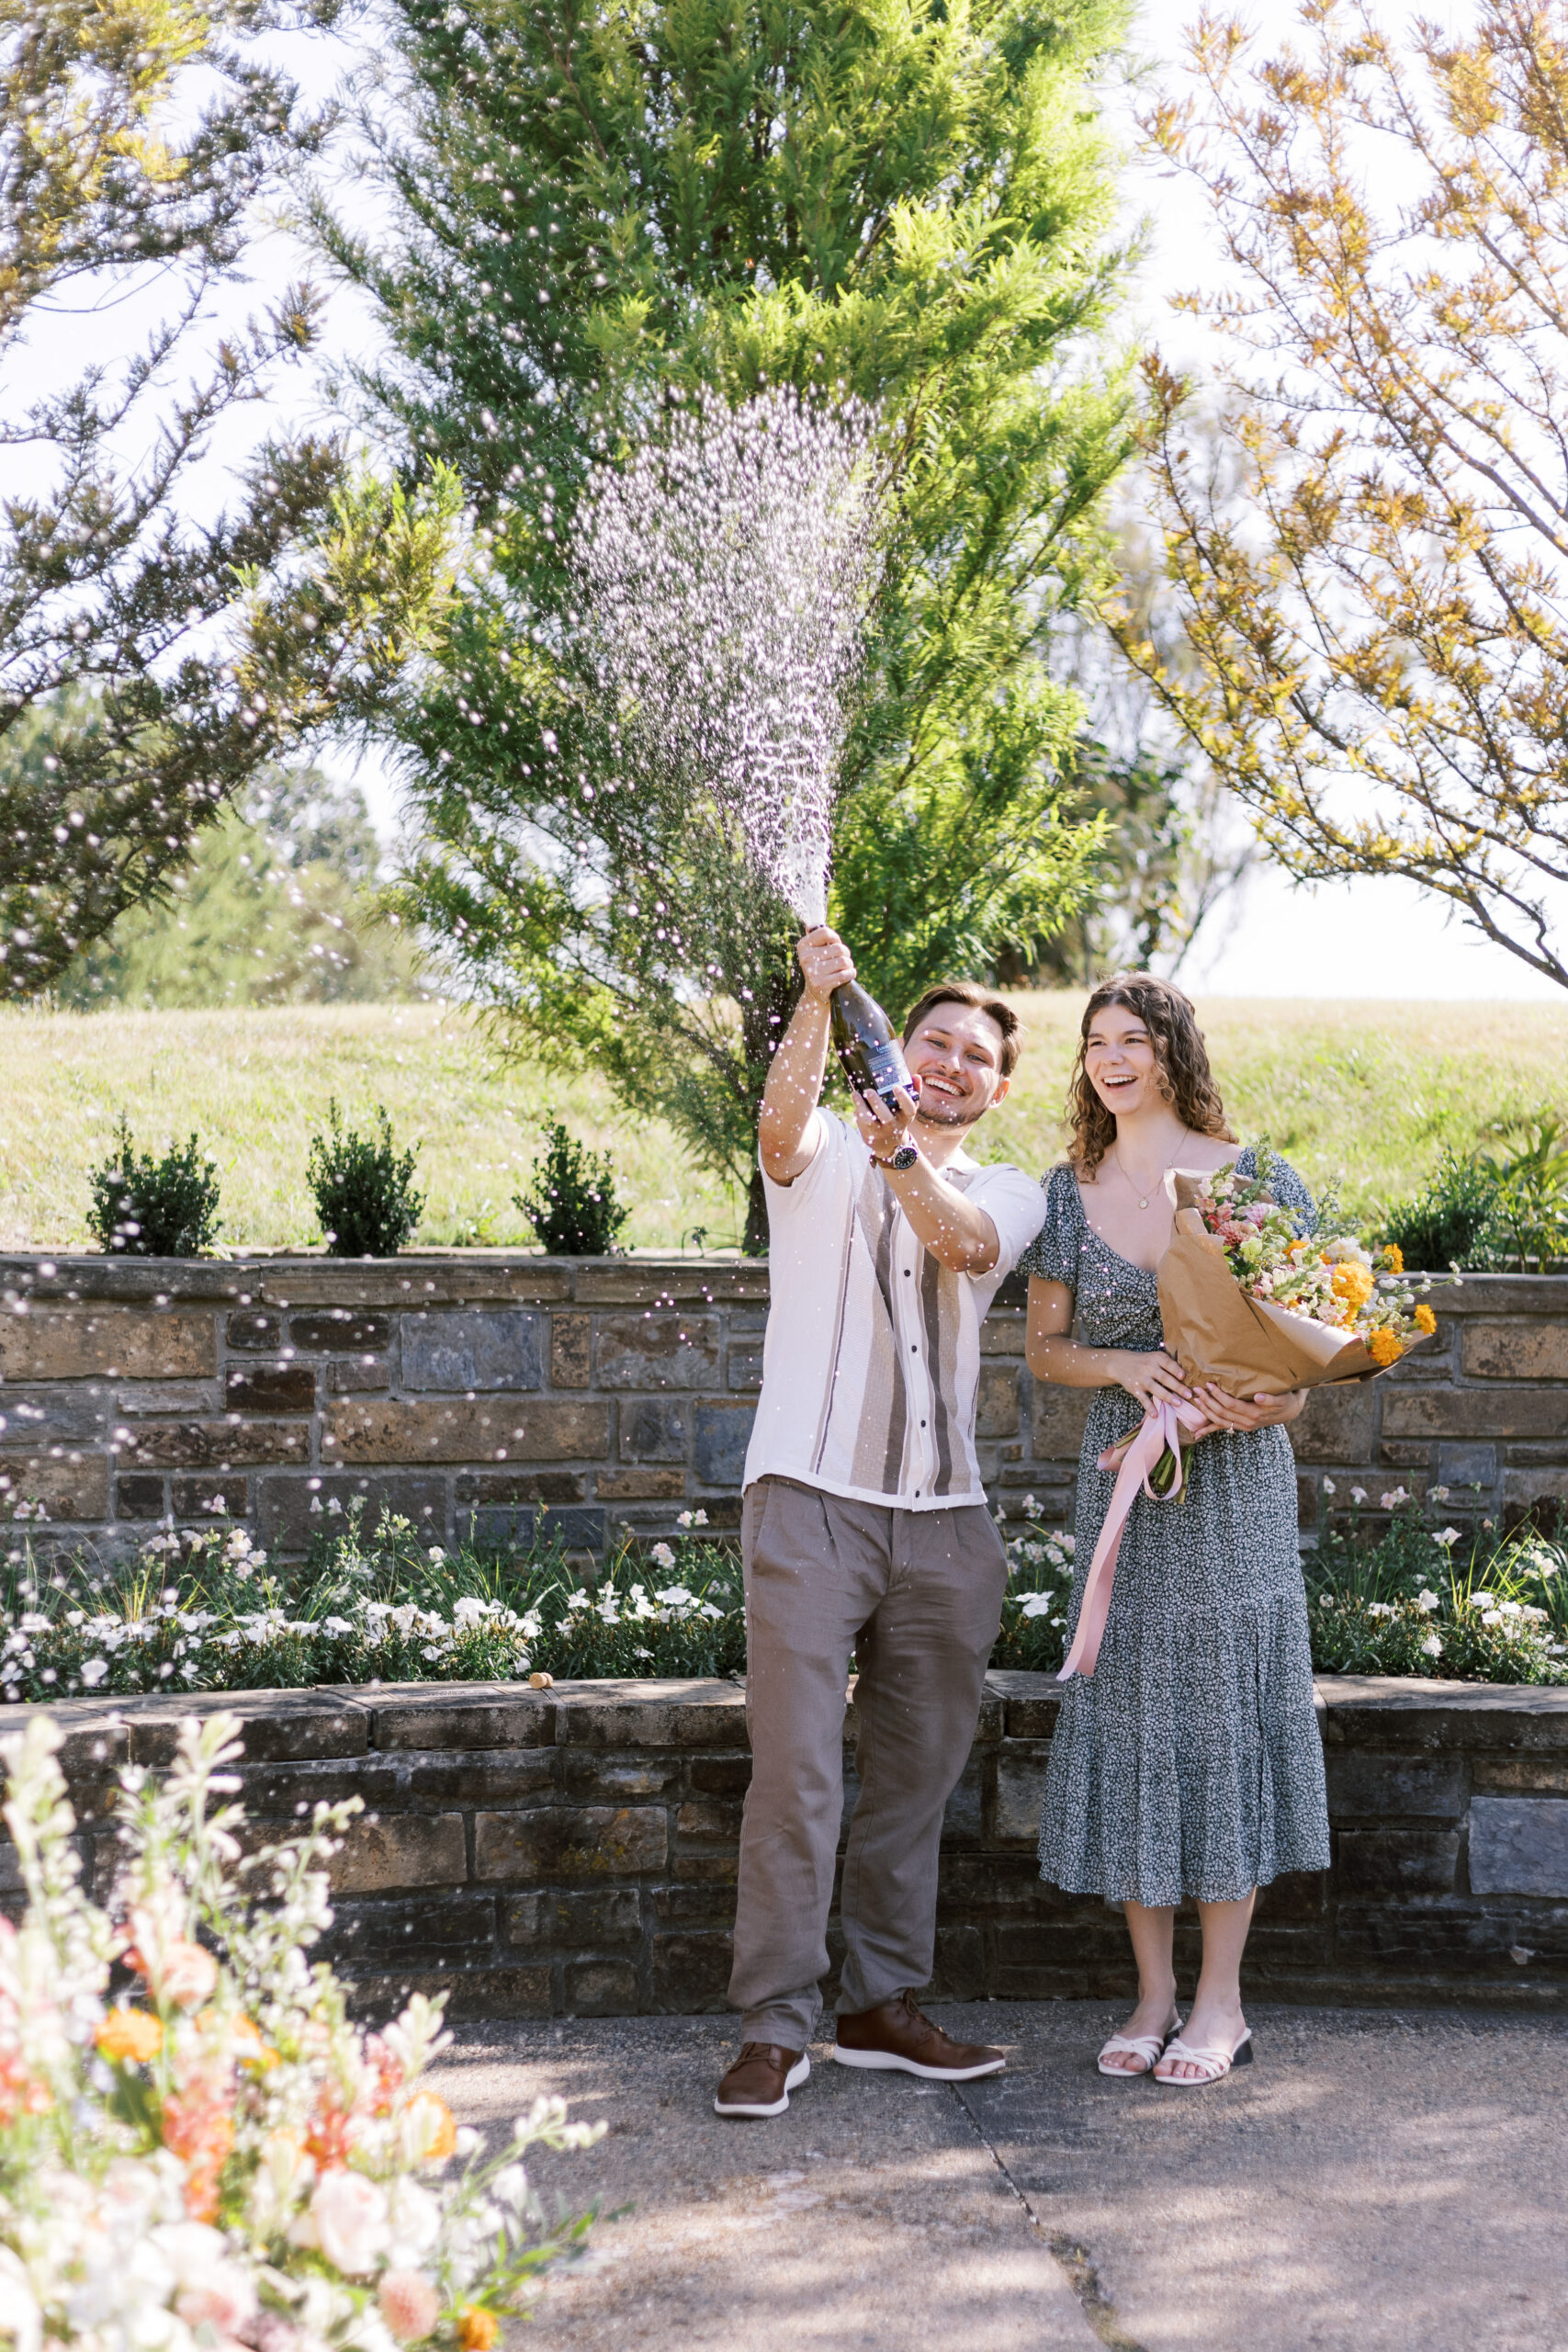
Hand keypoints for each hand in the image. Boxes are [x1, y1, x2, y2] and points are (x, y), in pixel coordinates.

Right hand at [797, 925, 854, 1002]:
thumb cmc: (821, 966)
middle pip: (838, 948)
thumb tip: (812, 924)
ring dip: (849, 965)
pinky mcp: (820, 984)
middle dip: (845, 954)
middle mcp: (805, 958)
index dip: (836, 938)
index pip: (825, 932)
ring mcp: (812, 972)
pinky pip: (845, 974)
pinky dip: (850, 974)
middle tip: (841, 960)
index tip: (836, 944)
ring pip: (844, 961)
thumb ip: (817, 937)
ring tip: (843, 968)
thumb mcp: (816, 951)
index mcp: (803, 946)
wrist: (816, 993)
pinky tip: (845, 976)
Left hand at [853, 1082, 918, 1164]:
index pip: (909, 1109)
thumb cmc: (899, 1118)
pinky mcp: (869, 1134)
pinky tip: (855, 1097)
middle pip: (886, 1118)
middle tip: (869, 1090)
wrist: (890, 1143)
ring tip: (857, 1093)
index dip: (904, 1099)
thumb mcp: (908, 1108)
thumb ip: (914, 1092)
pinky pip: (861, 1123)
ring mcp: (880, 1132)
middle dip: (877, 1104)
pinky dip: (857, 1109)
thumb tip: (916, 1076)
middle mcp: (894, 1126)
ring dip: (862, 1107)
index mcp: (906, 1118)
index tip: (896, 1086)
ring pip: (870, 1122)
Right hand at [1114, 1349, 1191, 1411]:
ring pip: (1155, 1388)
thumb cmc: (1144, 1361)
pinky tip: (1155, 1414)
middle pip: (1164, 1378)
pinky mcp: (1135, 1389)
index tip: (1184, 1376)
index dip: (1175, 1369)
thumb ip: (1168, 1365)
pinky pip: (1143, 1399)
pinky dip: (1149, 1407)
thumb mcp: (1154, 1357)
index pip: (1167, 1363)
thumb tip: (1186, 1377)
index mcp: (1156, 1358)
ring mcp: (1141, 1378)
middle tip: (1189, 1395)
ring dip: (1167, 1396)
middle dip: (1177, 1387)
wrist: (1120, 1363)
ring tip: (1178, 1403)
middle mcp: (1148, 1367)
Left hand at [1191, 1382, 1306, 1430]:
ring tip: (1195, 1399)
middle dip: (1208, 1401)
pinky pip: (1221, 1428)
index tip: (1209, 1384)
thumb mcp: (1281, 1398)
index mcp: (1254, 1414)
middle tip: (1196, 1388)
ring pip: (1219, 1420)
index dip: (1218, 1395)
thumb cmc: (1284, 1400)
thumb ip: (1270, 1398)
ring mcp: (1242, 1426)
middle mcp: (1246, 1423)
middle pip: (1221, 1413)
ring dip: (1205, 1411)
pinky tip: (1196, 1434)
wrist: (1289, 1411)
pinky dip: (1208, 1430)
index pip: (1231, 1405)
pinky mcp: (1239, 1426)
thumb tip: (1259, 1396)